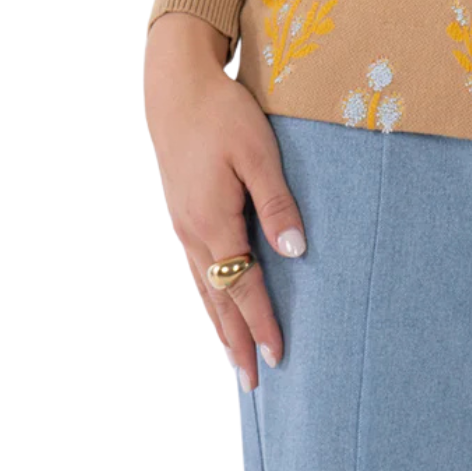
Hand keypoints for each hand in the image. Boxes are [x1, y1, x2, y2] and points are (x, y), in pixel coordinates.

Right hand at [143, 11, 309, 390]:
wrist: (175, 87)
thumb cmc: (223, 114)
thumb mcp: (258, 152)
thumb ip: (277, 203)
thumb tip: (296, 252)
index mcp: (213, 222)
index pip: (243, 287)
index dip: (263, 323)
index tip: (278, 357)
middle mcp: (192, 233)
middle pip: (218, 300)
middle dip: (236, 341)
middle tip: (253, 383)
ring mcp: (182, 224)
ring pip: (204, 288)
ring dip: (220, 325)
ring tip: (233, 358)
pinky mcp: (181, 213)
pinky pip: (197, 269)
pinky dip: (209, 296)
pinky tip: (216, 302)